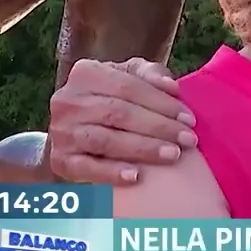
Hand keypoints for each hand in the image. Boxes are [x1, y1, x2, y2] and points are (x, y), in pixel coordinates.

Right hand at [48, 58, 197, 184]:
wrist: (78, 128)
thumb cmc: (115, 98)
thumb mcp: (130, 77)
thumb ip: (150, 74)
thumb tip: (171, 86)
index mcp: (86, 74)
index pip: (129, 87)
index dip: (163, 103)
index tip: (190, 119)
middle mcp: (68, 101)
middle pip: (119, 113)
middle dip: (159, 127)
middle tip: (188, 139)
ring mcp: (62, 132)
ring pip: (106, 140)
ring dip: (143, 148)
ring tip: (173, 155)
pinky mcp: (60, 160)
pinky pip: (87, 168)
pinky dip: (111, 173)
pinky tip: (136, 176)